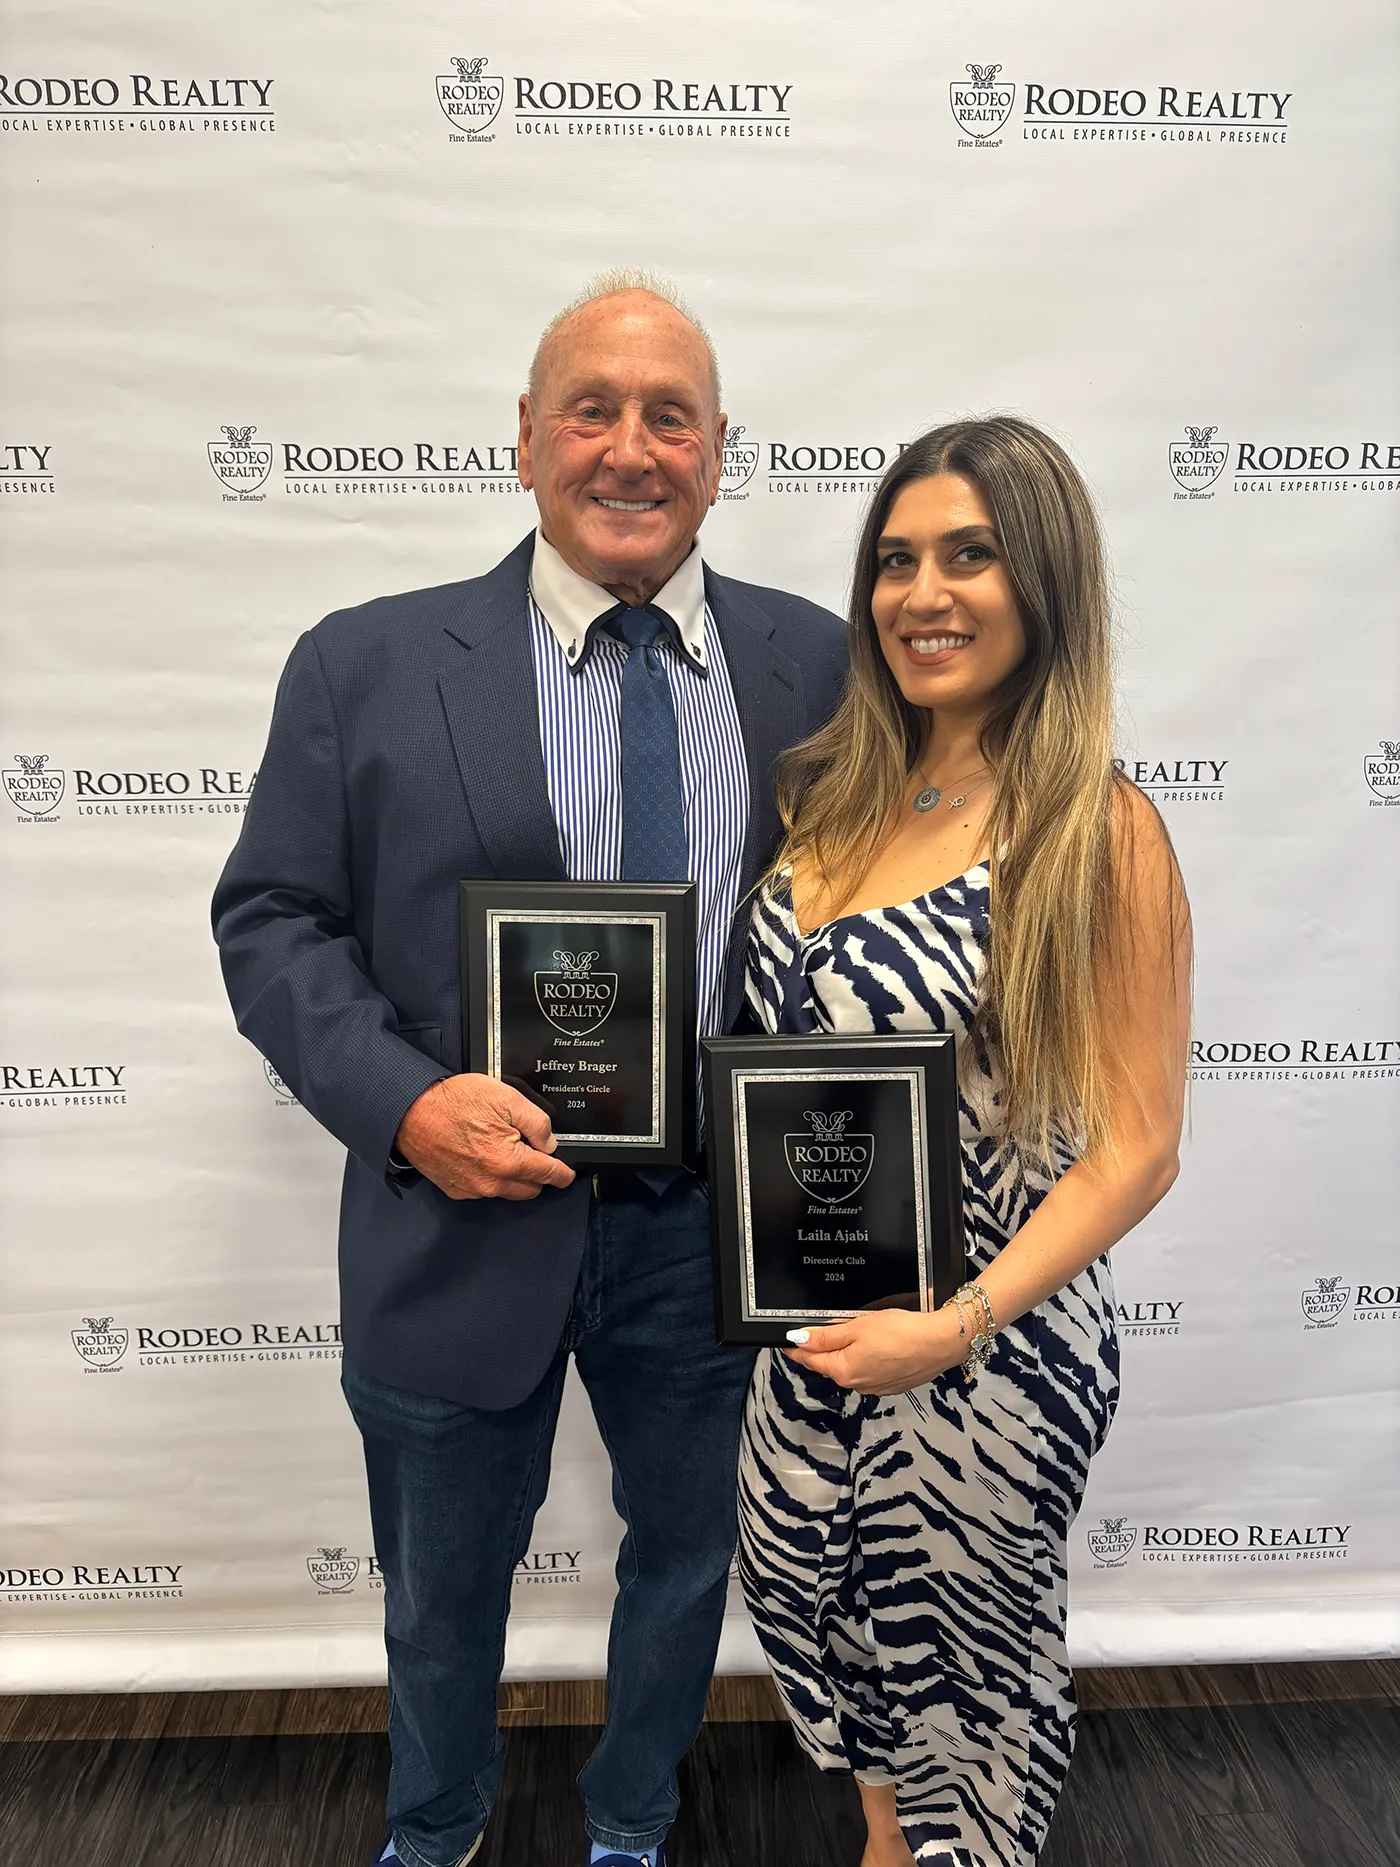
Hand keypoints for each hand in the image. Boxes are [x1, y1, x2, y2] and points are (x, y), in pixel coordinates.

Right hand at [395, 1074, 576, 1200]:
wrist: (410, 1112)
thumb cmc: (454, 1102)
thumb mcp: (506, 1098)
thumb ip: (536, 1122)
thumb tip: (550, 1142)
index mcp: (509, 1161)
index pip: (548, 1174)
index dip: (562, 1173)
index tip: (567, 1174)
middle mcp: (492, 1183)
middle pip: (531, 1189)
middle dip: (537, 1173)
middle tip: (529, 1149)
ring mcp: (472, 1189)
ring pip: (507, 1191)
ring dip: (513, 1177)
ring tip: (501, 1147)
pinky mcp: (456, 1189)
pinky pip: (484, 1190)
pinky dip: (490, 1178)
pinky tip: (481, 1156)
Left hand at [784, 1306, 965, 1395]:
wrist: (940, 1344)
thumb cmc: (900, 1332)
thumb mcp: (856, 1327)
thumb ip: (826, 1336)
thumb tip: (798, 1340)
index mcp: (844, 1371)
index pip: (810, 1359)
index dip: (797, 1347)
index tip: (787, 1339)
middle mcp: (857, 1384)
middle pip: (830, 1365)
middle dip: (821, 1349)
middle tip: (815, 1330)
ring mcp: (876, 1387)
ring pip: (850, 1368)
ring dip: (845, 1354)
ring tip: (849, 1333)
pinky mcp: (892, 1385)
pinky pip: (869, 1372)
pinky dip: (864, 1359)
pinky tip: (874, 1346)